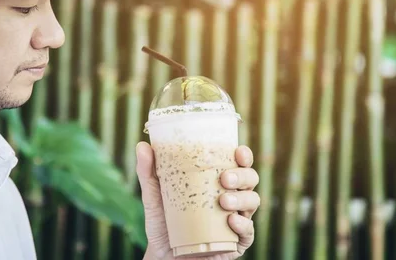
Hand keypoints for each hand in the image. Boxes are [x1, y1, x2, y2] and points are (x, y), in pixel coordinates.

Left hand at [136, 142, 259, 259]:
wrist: (162, 256)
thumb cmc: (163, 221)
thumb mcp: (153, 196)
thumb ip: (148, 171)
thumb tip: (142, 146)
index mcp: (217, 180)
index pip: (238, 163)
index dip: (243, 155)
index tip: (238, 152)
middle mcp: (232, 196)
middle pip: (250, 179)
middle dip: (242, 175)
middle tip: (224, 178)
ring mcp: (237, 219)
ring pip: (253, 202)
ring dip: (242, 198)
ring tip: (224, 201)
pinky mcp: (236, 242)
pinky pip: (248, 232)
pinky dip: (243, 225)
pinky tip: (231, 221)